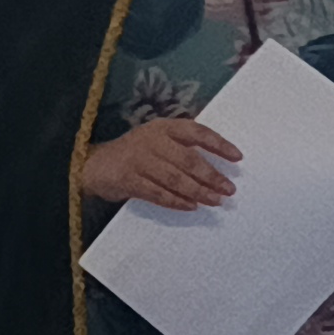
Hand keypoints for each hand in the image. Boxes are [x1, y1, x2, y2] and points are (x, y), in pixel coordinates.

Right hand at [83, 115, 241, 208]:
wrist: (96, 165)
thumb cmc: (135, 154)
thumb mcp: (157, 141)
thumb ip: (181, 147)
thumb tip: (217, 167)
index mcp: (163, 127)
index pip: (196, 132)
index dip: (218, 144)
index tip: (237, 157)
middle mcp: (152, 140)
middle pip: (188, 159)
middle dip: (211, 176)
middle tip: (229, 189)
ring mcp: (139, 160)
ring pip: (175, 178)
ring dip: (198, 191)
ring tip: (216, 201)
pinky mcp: (128, 180)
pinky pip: (158, 193)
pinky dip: (176, 201)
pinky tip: (191, 206)